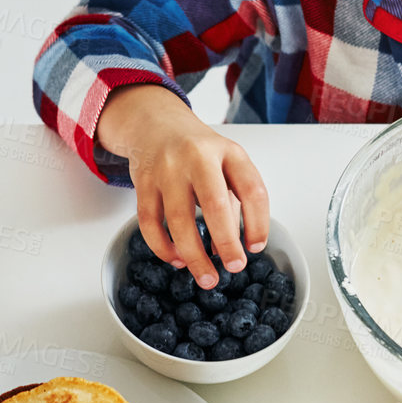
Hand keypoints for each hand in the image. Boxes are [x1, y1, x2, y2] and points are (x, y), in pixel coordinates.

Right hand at [95, 84, 268, 285]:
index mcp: (228, 152)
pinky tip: (176, 259)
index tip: (256, 247)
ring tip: (206, 277)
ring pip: (178, 219)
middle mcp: (198, 157)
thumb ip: (233, 202)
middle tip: (234, 267)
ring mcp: (167, 169)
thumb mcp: (225, 164)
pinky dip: (163, 247)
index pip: (252, 189)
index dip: (258, 222)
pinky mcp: (143, 183)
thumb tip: (232, 249)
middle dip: (227, 242)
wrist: (155, 125)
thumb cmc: (197, 151)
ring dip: (193, 255)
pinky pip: (149, 222)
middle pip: (214, 204)